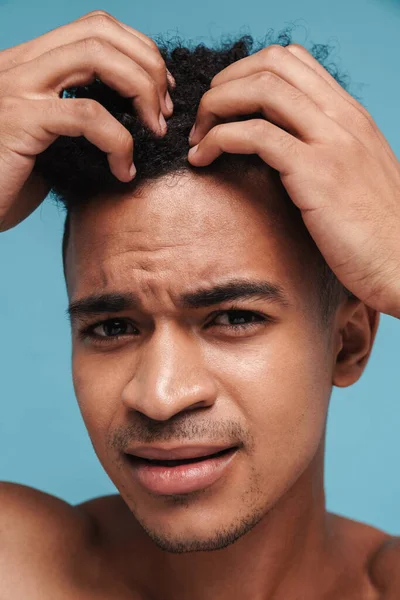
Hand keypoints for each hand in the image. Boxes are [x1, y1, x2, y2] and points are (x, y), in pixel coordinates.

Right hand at [0, 9, 174, 231]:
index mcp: (28, 63)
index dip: (139, 51)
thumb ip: (78, 116)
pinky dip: (119, 142)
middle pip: (100, 31)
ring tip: (154, 131)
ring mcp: (18, 87)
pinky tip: (123, 170)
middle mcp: (19, 64)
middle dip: (147, 66)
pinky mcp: (20, 120)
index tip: (161, 90)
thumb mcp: (49, 139)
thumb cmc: (11, 182)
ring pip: (96, 56)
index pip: (94, 27)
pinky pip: (87, 115)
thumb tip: (129, 115)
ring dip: (141, 90)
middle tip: (164, 112)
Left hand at [187, 44, 399, 317]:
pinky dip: (219, 140)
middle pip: (271, 64)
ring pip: (261, 90)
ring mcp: (332, 142)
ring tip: (198, 138)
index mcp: (350, 115)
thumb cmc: (375, 230)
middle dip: (225, 84)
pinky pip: (256, 136)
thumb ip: (324, 150)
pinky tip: (203, 159)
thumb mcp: (354, 175)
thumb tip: (280, 146)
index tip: (225, 106)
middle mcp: (343, 117)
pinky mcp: (316, 173)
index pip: (292, 61)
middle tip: (204, 118)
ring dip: (216, 107)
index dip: (246, 74)